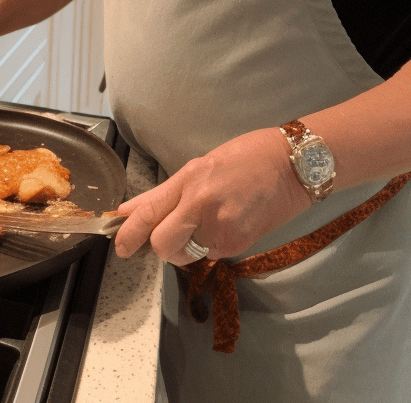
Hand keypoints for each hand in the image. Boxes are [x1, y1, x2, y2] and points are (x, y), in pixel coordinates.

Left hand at [113, 128, 310, 264]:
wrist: (291, 167)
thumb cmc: (247, 157)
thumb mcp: (200, 165)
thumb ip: (164, 193)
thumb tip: (130, 210)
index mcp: (191, 180)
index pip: (149, 212)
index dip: (128, 232)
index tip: (119, 245)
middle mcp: (202, 206)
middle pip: (163, 246)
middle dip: (160, 246)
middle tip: (167, 235)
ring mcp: (221, 229)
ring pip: (187, 254)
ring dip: (187, 247)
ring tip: (205, 222)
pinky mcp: (238, 245)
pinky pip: (210, 255)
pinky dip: (210, 245)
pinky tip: (224, 223)